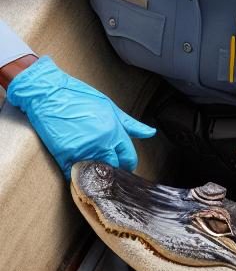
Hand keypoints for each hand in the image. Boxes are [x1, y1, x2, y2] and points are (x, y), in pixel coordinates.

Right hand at [4, 56, 155, 178]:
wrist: (48, 92)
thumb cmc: (79, 97)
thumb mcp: (110, 107)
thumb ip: (131, 124)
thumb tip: (151, 133)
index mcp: (115, 131)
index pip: (129, 158)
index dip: (128, 164)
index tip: (124, 166)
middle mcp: (101, 143)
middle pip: (114, 168)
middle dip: (114, 173)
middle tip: (112, 174)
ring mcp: (82, 149)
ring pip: (96, 174)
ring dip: (97, 177)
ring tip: (98, 176)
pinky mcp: (63, 154)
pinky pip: (76, 174)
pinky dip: (79, 177)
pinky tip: (81, 175)